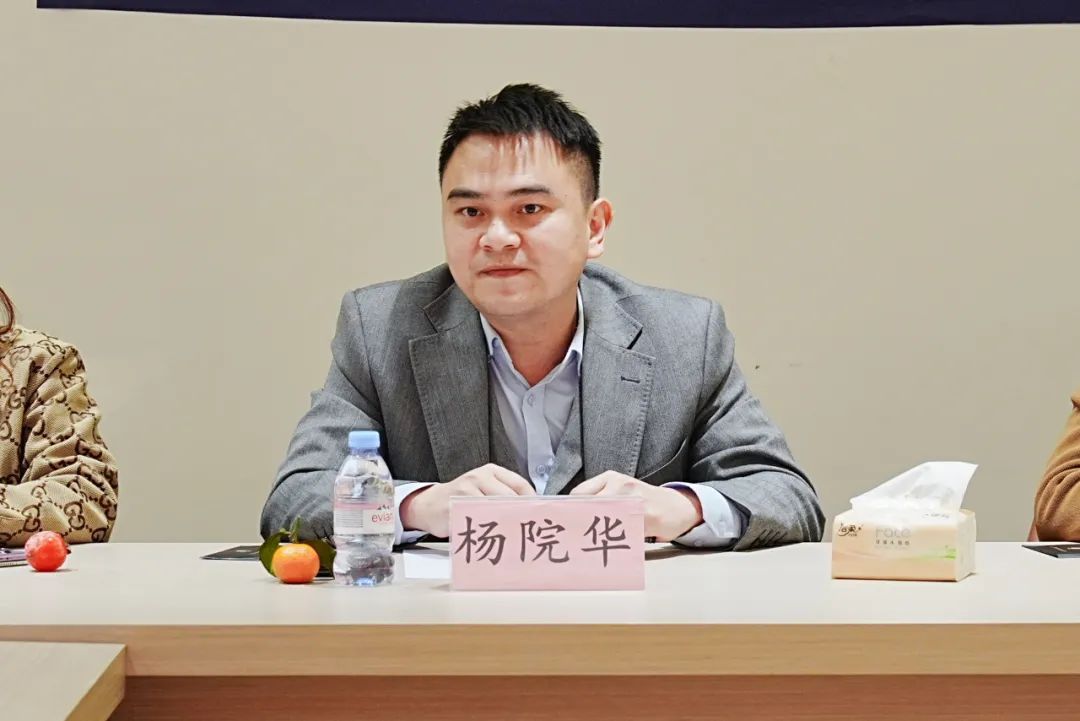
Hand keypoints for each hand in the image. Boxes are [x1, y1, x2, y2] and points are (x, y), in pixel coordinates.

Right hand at [400, 464, 534, 537]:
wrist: (428, 504)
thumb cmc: (462, 498)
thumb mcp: (484, 488)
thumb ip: (504, 495)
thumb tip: (531, 513)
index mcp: (491, 471)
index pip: (520, 484)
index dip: (532, 502)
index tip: (540, 516)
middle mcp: (479, 477)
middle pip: (510, 498)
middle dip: (521, 515)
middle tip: (531, 531)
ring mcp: (466, 491)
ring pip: (495, 510)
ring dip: (507, 525)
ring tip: (516, 538)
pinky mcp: (455, 507)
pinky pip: (478, 521)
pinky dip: (488, 532)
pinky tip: (495, 540)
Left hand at [570, 472, 702, 541]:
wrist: (677, 506)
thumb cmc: (643, 502)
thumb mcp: (620, 491)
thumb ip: (599, 499)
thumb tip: (572, 517)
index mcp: (610, 477)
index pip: (579, 494)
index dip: (569, 511)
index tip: (563, 525)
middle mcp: (620, 484)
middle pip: (589, 505)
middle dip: (578, 523)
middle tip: (569, 540)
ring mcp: (634, 498)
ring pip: (604, 518)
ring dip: (593, 534)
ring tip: (584, 546)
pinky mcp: (647, 515)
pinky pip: (624, 530)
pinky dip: (614, 540)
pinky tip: (609, 547)